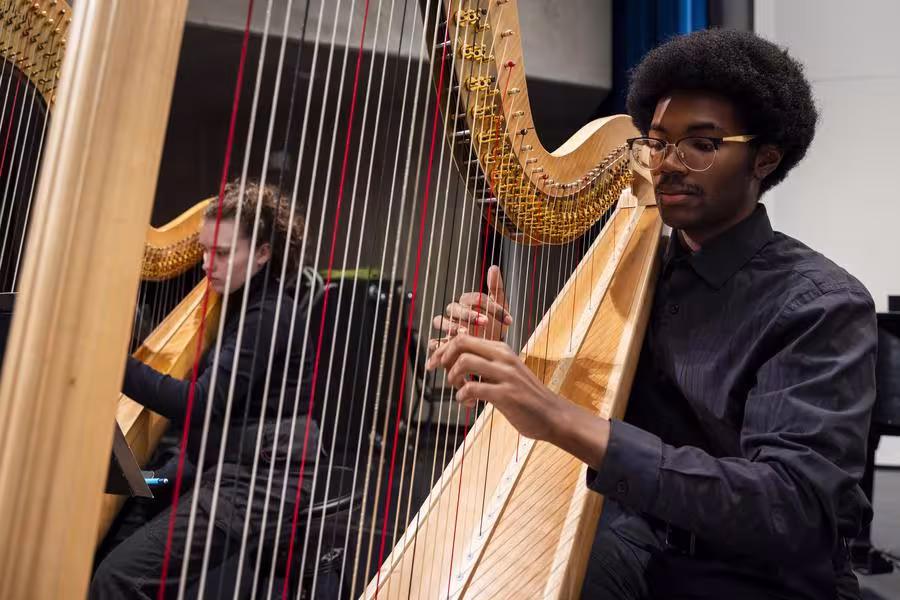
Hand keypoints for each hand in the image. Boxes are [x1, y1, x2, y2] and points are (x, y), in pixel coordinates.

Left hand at [425, 333, 563, 441]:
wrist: (553, 415)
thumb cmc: (525, 397)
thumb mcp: (505, 373)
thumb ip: (485, 365)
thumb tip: (454, 362)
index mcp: (501, 349)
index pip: (463, 338)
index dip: (442, 349)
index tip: (433, 363)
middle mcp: (503, 357)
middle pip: (461, 343)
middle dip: (443, 358)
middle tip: (442, 375)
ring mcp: (506, 375)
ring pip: (464, 362)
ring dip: (453, 378)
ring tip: (459, 390)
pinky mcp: (507, 394)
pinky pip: (473, 388)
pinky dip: (462, 396)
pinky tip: (467, 403)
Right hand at [428, 265, 511, 354]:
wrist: (490, 349)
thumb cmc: (494, 326)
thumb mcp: (499, 308)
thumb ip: (496, 288)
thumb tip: (494, 267)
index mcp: (467, 302)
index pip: (474, 298)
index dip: (490, 307)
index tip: (507, 318)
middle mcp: (454, 313)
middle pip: (454, 308)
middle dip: (469, 315)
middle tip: (485, 322)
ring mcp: (447, 327)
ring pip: (439, 321)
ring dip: (451, 326)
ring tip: (464, 333)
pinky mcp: (442, 343)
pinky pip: (433, 341)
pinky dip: (439, 343)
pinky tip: (451, 346)